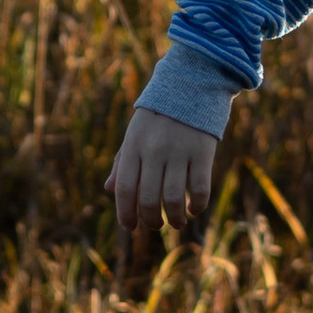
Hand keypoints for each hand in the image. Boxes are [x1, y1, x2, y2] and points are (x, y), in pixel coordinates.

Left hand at [109, 105, 216, 240]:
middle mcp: (154, 150)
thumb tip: (110, 191)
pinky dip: (197, 206)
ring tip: (176, 223)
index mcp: (133, 146)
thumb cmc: (158, 116)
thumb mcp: (134, 134)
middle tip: (155, 226)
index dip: (126, 213)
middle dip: (151, 221)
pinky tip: (194, 209)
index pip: (124, 188)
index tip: (130, 227)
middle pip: (148, 199)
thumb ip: (122, 162)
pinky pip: (200, 188)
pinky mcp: (202, 152)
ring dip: (175, 219)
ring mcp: (179, 152)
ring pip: (174, 198)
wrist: (191, 85)